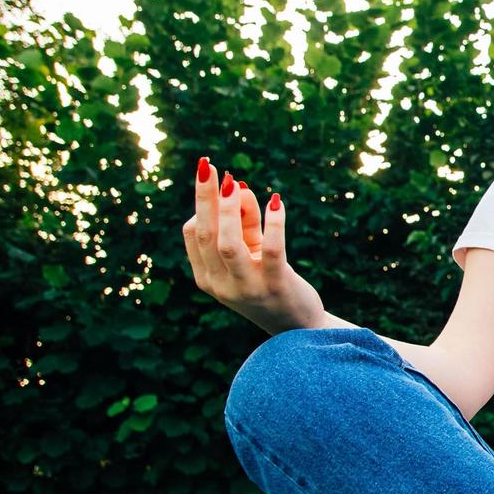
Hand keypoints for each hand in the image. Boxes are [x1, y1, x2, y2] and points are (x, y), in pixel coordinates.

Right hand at [182, 157, 325, 334]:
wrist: (299, 327)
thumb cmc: (270, 283)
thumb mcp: (252, 252)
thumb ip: (245, 222)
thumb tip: (239, 186)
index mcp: (207, 277)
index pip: (194, 234)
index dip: (202, 204)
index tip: (214, 178)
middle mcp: (221, 284)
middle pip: (206, 235)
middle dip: (205, 198)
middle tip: (209, 166)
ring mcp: (247, 288)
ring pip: (228, 244)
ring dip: (230, 211)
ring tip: (235, 183)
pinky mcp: (276, 286)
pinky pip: (271, 250)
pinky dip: (273, 224)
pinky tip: (276, 202)